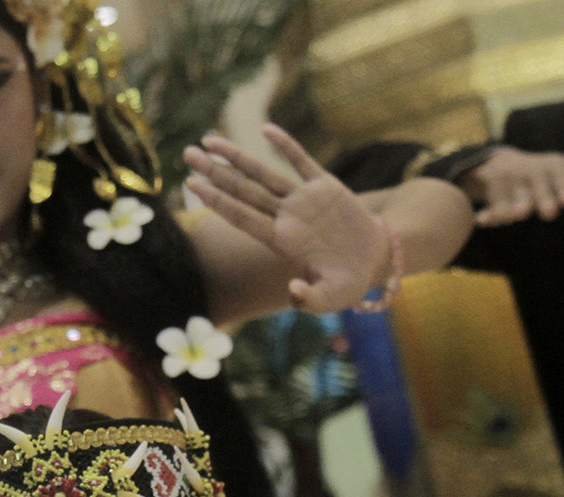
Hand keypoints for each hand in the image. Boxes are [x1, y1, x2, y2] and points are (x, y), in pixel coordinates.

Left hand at [183, 125, 392, 312]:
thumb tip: (294, 291)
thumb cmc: (348, 283)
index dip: (217, 201)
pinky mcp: (324, 185)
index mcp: (283, 242)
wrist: (376, 260)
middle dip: (214, 172)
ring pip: (263, 173)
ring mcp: (303, 200)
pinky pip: (301, 161)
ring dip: (237, 156)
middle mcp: (286, 217)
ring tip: (207, 139)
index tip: (192, 185)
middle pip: (243, 191)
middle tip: (187, 154)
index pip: (242, 217)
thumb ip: (310, 299)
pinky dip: (285, 145)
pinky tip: (265, 130)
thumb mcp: (332, 298)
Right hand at [461, 148, 563, 226]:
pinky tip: (483, 220)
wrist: (501, 163)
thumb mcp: (563, 174)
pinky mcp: (493, 182)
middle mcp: (535, 167)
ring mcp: (513, 174)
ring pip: (517, 190)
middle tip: (551, 212)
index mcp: (556, 164)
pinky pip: (493, 200)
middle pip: (541, 180)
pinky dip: (490, 212)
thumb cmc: (544, 177)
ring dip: (519, 202)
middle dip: (545, 195)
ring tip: (520, 214)